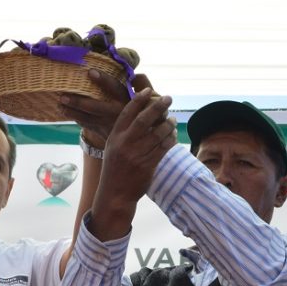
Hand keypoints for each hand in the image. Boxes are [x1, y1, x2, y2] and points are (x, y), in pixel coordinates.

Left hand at [60, 72, 155, 148]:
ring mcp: (109, 125)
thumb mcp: (151, 99)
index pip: (115, 89)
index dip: (103, 80)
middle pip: (95, 107)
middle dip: (79, 102)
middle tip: (63, 96)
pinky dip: (76, 119)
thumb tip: (136, 75)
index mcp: (127, 102)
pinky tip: (64, 112)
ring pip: (88, 118)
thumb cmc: (147, 113)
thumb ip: (143, 85)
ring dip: (72, 112)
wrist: (145, 140)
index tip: (90, 72)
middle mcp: (117, 114)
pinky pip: (87, 126)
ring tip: (59, 104)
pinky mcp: (103, 133)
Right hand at [100, 87, 176, 202]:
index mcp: (115, 137)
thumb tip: (140, 114)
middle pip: (144, 119)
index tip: (149, 90)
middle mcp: (125, 144)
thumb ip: (123, 133)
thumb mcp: (112, 148)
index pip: (128, 112)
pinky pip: (163, 148)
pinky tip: (174, 135)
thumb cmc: (115, 169)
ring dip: (168, 124)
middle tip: (169, 98)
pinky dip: (171, 139)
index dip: (139, 99)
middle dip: (158, 106)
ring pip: (158, 134)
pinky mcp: (148, 165)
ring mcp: (136, 155)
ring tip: (173, 119)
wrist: (115, 195)